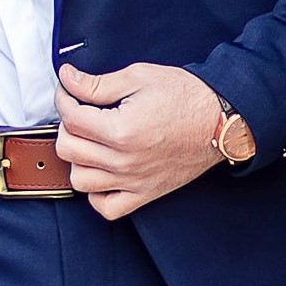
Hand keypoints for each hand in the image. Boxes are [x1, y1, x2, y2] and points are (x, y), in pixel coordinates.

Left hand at [53, 62, 224, 219]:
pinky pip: (106, 207)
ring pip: (80, 181)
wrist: (221, 121)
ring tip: (90, 141)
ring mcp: (134, 181)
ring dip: (78, 159)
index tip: (69, 90)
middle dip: (67, 125)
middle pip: (68, 149)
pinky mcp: (145, 194)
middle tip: (80, 112)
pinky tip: (102, 172)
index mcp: (121, 129)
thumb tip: (66, 78)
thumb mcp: (139, 77)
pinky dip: (97, 193)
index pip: (71, 117)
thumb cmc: (186, 96)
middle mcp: (124, 160)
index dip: (64, 98)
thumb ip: (97, 83)